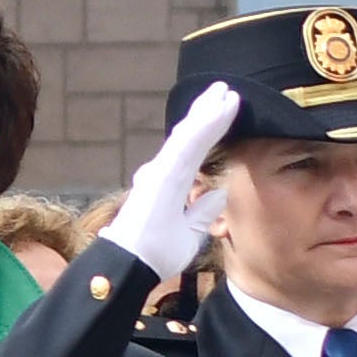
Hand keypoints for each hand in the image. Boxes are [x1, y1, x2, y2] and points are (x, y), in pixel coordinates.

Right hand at [104, 83, 244, 282]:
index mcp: (170, 184)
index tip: (224, 109)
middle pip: (190, 136)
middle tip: (223, 90)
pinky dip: (204, 126)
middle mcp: (164, 171)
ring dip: (209, 113)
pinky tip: (217, 110)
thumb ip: (200, 214)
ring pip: (190, 136)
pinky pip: (188, 145)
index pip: (193, 151)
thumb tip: (216, 195)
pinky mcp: (164, 174)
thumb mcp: (188, 235)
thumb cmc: (154, 254)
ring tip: (225, 93)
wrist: (131, 266)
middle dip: (207, 112)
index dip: (209, 129)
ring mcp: (163, 171)